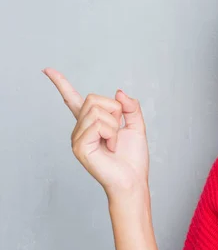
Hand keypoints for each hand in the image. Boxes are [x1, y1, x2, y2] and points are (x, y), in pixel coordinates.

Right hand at [43, 68, 149, 198]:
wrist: (133, 180)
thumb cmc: (133, 158)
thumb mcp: (136, 125)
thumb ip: (130, 106)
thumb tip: (118, 92)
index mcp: (92, 122)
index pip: (72, 99)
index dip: (61, 83)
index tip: (47, 69)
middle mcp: (80, 128)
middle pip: (93, 98)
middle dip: (114, 111)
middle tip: (117, 132)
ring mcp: (77, 137)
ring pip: (98, 111)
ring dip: (115, 125)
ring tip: (114, 143)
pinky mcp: (79, 147)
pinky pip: (98, 125)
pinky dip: (112, 134)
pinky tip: (110, 148)